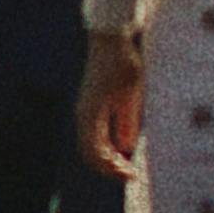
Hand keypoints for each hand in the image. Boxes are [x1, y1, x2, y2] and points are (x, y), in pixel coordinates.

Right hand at [77, 31, 143, 176]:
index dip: (112, 169)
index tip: (131, 175)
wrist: (110, 37)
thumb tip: (125, 146)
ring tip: (127, 164)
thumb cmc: (122, 63)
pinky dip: (105, 145)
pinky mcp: (90, 104)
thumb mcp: (131, 93)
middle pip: (90, 153)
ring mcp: (84, 109)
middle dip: (108, 167)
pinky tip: (122, 146)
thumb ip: (127, 120)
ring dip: (107, 157)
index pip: (96, 154)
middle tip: (130, 174)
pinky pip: (94, 132)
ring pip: (90, 144)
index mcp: (90, 115)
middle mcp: (83, 115)